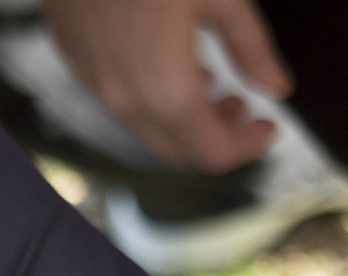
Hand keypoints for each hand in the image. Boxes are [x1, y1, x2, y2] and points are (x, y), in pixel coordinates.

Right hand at [44, 0, 290, 172]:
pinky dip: (145, 92)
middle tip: (240, 102)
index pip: (212, 155)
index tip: (269, 124)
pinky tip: (162, 53)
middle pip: (176, 150)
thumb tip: (278, 89)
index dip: (247, 147)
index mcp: (167, 92)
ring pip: (142, 125)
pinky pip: (112, 93)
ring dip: (179, 115)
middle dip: (214, 136)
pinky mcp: (68, 51)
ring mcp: (89, 76)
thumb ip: (251, 48)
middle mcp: (122, 98)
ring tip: (206, 74)